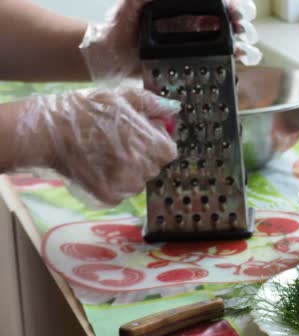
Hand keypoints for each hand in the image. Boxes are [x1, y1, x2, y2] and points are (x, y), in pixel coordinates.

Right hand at [15, 86, 179, 205]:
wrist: (48, 132)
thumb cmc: (85, 110)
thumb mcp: (121, 97)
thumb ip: (151, 104)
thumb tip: (171, 109)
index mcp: (153, 145)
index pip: (168, 151)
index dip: (156, 142)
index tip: (141, 135)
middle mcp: (143, 168)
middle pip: (153, 167)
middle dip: (142, 156)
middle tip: (119, 143)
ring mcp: (125, 185)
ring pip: (136, 182)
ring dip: (128, 172)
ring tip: (104, 155)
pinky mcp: (107, 197)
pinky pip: (119, 193)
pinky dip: (112, 184)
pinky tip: (96, 168)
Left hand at [79, 0, 261, 82]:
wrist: (113, 56)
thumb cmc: (119, 26)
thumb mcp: (131, 4)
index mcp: (184, 5)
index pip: (214, 1)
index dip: (229, 2)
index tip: (234, 7)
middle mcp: (195, 20)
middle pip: (228, 16)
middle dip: (241, 19)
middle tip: (241, 26)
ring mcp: (198, 40)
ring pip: (230, 36)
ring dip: (243, 38)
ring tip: (245, 44)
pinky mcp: (197, 60)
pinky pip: (222, 57)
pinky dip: (237, 56)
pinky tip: (242, 57)